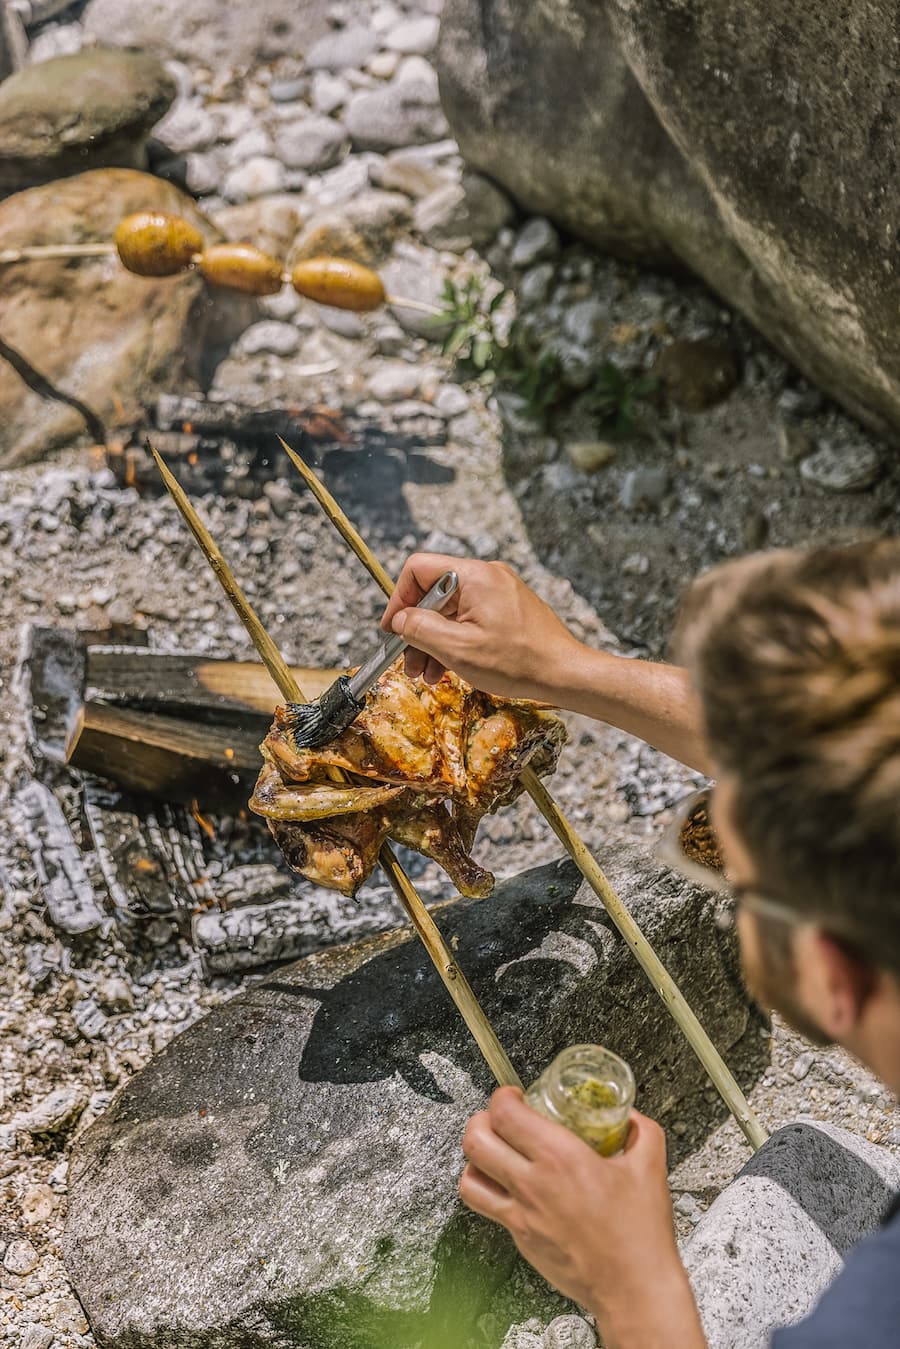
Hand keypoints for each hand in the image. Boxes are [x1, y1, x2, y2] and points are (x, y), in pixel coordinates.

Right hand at [381, 554, 583, 699]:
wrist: (566, 674)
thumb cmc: (518, 661)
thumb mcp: (458, 648)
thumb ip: (421, 629)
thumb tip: (400, 620)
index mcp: (474, 576)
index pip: (419, 569)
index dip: (399, 600)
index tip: (393, 630)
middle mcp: (487, 576)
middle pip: (434, 593)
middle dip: (417, 630)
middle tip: (408, 663)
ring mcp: (499, 592)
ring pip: (451, 610)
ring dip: (434, 641)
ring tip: (427, 675)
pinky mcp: (507, 609)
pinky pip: (470, 619)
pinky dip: (455, 641)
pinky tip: (448, 668)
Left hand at [460, 1088, 705, 1348]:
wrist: (634, 1290)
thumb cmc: (640, 1233)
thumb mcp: (650, 1166)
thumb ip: (639, 1130)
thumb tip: (628, 1115)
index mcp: (561, 1158)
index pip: (505, 1115)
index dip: (503, 1097)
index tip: (515, 1095)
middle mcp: (532, 1185)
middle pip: (475, 1140)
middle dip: (480, 1120)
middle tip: (498, 1118)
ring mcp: (521, 1216)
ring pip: (469, 1179)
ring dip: (475, 1158)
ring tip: (494, 1150)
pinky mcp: (520, 1240)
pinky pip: (486, 1208)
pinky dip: (487, 1189)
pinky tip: (507, 1184)